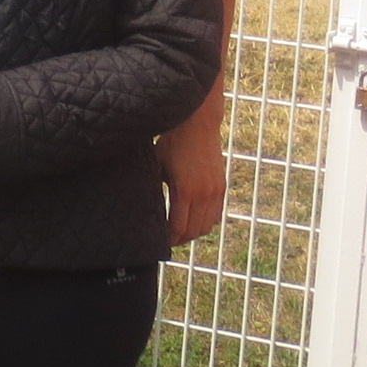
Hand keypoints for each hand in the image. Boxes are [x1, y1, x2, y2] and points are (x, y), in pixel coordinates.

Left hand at [158, 110, 225, 243]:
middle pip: (194, 232)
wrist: (198, 125)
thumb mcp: (158, 166)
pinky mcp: (221, 186)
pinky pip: (216, 215)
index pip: (178, 228)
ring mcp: (215, 191)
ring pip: (207, 226)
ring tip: (181, 231)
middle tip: (169, 239)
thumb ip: (155, 189)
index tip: (161, 242)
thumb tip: (144, 207)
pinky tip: (194, 220)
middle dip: (180, 239)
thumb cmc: (172, 143)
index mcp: (184, 191)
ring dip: (194, 232)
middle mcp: (203, 194)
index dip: (169, 239)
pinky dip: (206, 222)